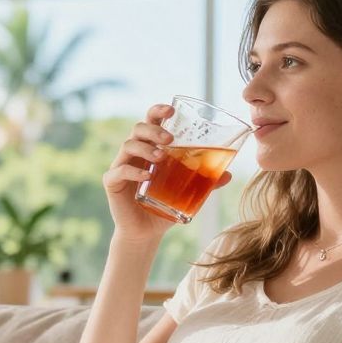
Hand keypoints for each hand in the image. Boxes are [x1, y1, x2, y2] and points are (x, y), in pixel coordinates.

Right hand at [104, 102, 232, 246]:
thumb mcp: (188, 192)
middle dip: (154, 129)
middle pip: (138, 128)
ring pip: (128, 145)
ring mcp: (121, 166)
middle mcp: (134, 154)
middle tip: (170, 139)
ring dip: (145, 148)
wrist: (145, 232)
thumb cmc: (164, 206)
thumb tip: (229, 175)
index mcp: (150, 148)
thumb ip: (205, 182)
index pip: (150, 121)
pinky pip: (119, 171)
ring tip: (161, 157)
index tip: (171, 110)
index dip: (158, 111)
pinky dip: (133, 171)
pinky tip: (147, 175)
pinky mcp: (112, 183)